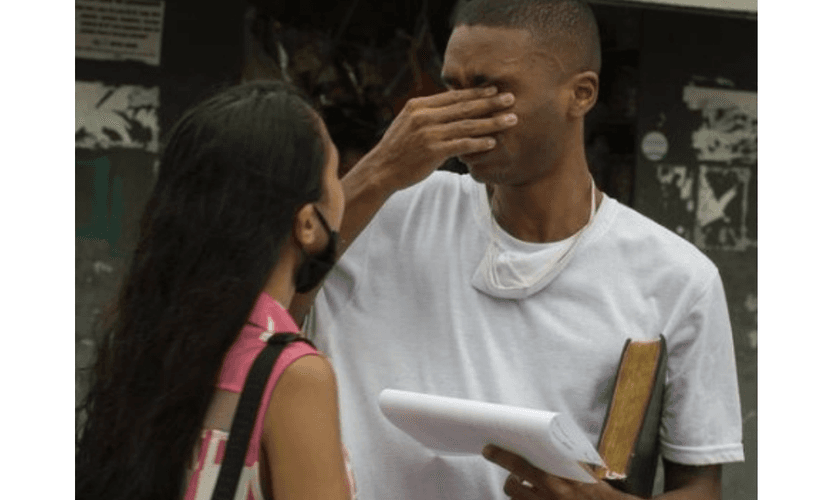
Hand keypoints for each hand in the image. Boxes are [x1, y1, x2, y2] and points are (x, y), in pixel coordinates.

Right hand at [363, 86, 516, 192]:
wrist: (381, 170)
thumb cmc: (398, 149)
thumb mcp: (408, 123)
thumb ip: (428, 114)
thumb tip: (449, 106)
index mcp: (418, 106)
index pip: (453, 96)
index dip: (476, 92)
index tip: (494, 89)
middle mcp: (424, 116)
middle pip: (464, 107)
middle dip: (490, 102)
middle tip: (511, 98)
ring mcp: (428, 133)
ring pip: (467, 125)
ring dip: (492, 122)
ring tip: (511, 120)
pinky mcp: (432, 151)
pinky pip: (462, 145)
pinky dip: (479, 143)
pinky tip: (493, 141)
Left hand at [483, 445, 634, 499]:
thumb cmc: (599, 493)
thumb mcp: (583, 472)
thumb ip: (565, 462)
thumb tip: (551, 449)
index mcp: (554, 480)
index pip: (518, 464)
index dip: (500, 456)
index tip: (488, 449)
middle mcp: (547, 497)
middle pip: (512, 487)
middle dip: (510, 480)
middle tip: (512, 476)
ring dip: (521, 495)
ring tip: (528, 490)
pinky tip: (537, 497)